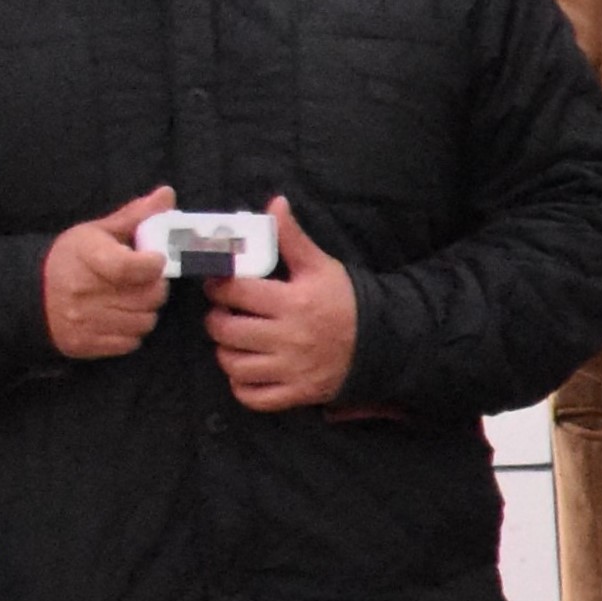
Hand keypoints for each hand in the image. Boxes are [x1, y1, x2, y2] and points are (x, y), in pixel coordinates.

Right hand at [43, 186, 174, 359]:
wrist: (29, 293)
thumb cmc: (71, 258)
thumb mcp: (98, 231)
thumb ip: (136, 215)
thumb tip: (167, 194)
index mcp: (86, 256)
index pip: (130, 268)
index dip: (153, 265)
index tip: (156, 260)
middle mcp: (83, 291)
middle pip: (149, 297)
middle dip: (154, 287)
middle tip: (143, 280)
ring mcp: (84, 321)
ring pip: (144, 321)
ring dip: (145, 310)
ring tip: (130, 298)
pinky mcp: (85, 344)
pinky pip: (131, 342)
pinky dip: (132, 331)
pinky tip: (119, 316)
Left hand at [204, 197, 361, 410]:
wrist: (384, 343)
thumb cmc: (345, 301)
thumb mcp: (321, 266)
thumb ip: (292, 238)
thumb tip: (274, 204)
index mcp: (293, 302)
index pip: (234, 291)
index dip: (218, 284)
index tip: (220, 282)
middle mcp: (289, 338)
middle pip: (225, 330)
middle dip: (217, 318)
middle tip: (225, 312)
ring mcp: (291, 370)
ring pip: (233, 364)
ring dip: (226, 351)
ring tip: (234, 339)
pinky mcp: (296, 393)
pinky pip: (252, 396)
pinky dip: (242, 384)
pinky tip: (248, 368)